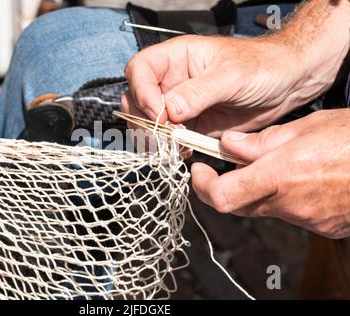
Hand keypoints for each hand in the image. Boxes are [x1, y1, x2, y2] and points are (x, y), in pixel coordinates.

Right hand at [122, 35, 340, 136]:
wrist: (286, 84)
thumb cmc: (262, 66)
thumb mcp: (231, 75)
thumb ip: (198, 92)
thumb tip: (168, 110)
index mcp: (177, 57)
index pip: (140, 70)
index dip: (141, 91)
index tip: (157, 112)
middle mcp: (172, 81)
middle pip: (136, 99)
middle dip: (144, 119)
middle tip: (166, 134)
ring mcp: (179, 105)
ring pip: (149, 123)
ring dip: (155, 138)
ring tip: (174, 146)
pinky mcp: (190, 125)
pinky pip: (169, 139)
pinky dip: (170, 148)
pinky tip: (184, 150)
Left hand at [192, 109, 349, 238]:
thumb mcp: (304, 127)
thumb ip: (260, 142)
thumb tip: (229, 146)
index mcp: (281, 175)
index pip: (223, 195)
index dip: (202, 185)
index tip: (199, 170)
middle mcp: (290, 203)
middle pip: (238, 204)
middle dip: (226, 185)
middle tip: (226, 165)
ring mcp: (306, 218)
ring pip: (263, 207)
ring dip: (258, 188)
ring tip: (276, 164)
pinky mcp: (320, 225)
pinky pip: (287, 212)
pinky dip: (282, 196)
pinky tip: (299, 178)